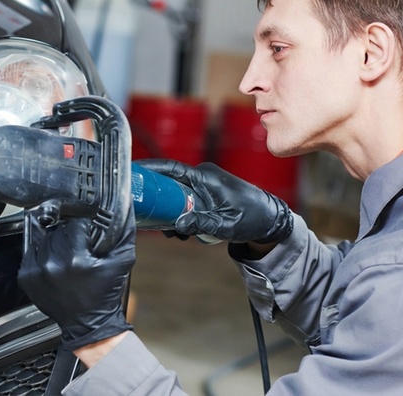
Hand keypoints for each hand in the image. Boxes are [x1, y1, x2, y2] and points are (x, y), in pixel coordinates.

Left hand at [17, 208, 135, 350]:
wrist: (88, 324)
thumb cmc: (105, 293)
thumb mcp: (122, 260)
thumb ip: (124, 232)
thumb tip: (125, 206)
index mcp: (76, 260)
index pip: (75, 224)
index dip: (84, 226)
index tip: (88, 235)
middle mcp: (52, 265)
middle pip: (58, 229)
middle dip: (69, 234)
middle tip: (79, 246)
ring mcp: (36, 272)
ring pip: (44, 238)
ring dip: (55, 242)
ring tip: (67, 255)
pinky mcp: (26, 277)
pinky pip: (32, 251)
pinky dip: (43, 253)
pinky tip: (55, 262)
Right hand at [136, 159, 292, 243]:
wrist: (270, 219)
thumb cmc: (252, 218)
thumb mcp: (226, 224)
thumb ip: (201, 223)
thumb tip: (176, 225)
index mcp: (206, 177)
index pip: (172, 168)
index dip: (150, 168)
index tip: (132, 172)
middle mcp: (203, 177)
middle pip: (168, 184)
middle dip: (158, 202)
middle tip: (152, 221)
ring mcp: (204, 185)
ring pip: (175, 195)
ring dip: (170, 213)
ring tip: (174, 234)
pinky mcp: (206, 193)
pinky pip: (185, 200)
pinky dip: (180, 214)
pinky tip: (183, 231)